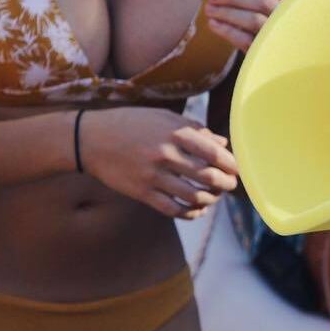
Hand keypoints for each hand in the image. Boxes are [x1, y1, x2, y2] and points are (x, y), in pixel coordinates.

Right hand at [78, 107, 237, 218]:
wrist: (91, 139)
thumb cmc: (132, 123)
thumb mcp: (164, 117)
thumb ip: (195, 130)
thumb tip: (222, 144)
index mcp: (174, 133)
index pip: (214, 154)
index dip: (231, 164)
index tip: (238, 168)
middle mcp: (166, 155)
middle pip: (208, 177)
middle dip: (226, 184)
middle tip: (231, 184)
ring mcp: (153, 176)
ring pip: (193, 196)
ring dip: (210, 199)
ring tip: (215, 195)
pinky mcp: (142, 193)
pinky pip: (172, 209)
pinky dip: (190, 212)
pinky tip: (197, 209)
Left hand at [204, 0, 291, 51]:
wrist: (292, 53)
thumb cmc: (282, 17)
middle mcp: (292, 15)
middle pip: (261, 0)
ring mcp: (282, 35)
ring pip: (253, 20)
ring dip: (226, 13)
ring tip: (209, 9)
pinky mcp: (270, 53)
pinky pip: (246, 40)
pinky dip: (228, 31)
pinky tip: (214, 25)